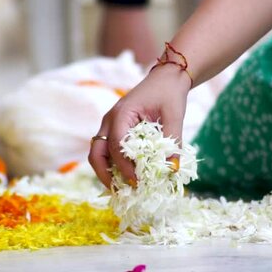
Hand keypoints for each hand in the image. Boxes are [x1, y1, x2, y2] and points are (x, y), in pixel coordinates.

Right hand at [88, 64, 191, 188]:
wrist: (166, 78)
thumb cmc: (169, 93)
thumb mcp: (175, 115)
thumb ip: (173, 142)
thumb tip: (172, 169)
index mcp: (121, 113)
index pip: (116, 144)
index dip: (124, 166)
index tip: (136, 182)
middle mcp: (110, 120)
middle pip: (96, 152)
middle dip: (105, 175)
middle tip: (121, 192)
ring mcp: (110, 125)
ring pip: (98, 153)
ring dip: (106, 172)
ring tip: (122, 190)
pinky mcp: (116, 129)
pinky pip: (107, 151)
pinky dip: (113, 166)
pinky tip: (126, 178)